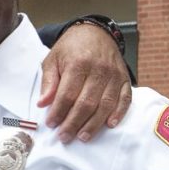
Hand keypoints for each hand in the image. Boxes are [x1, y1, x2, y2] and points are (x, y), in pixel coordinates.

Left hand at [38, 23, 131, 141]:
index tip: (51, 124)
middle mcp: (98, 69)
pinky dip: (119, 113)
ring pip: (105, 104)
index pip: (67, 94)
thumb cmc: (70, 48)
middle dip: (74, 123)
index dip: (58, 112)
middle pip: (87, 102)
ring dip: (94, 124)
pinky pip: (125, 98)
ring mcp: (114, 74)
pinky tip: (109, 124)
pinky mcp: (124, 78)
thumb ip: (49, 82)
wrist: (94, 32)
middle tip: (64, 137)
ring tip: (83, 137)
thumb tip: (43, 103)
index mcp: (78, 64)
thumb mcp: (52, 59)